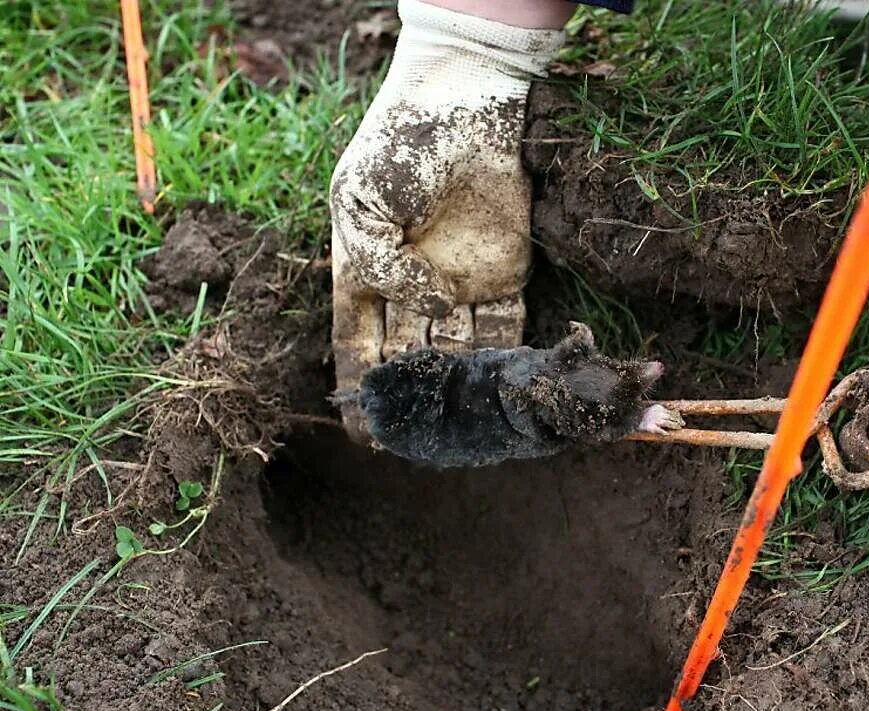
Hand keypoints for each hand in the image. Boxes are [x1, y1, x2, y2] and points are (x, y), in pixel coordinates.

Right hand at [329, 0, 563, 438]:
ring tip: (464, 436)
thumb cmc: (395, 147)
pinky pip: (506, 330)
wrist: (463, 104)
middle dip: (416, 404)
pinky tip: (503, 396)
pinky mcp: (507, 276)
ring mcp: (461, 287)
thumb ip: (380, 262)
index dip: (360, 391)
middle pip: (411, 361)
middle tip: (422, 445)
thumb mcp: (359, 202)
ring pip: (459, 355)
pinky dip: (505, 362)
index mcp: (364, 277)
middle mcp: (413, 292)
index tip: (366, 434)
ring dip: (461, 394)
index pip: (359, 347)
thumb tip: (425, 307)